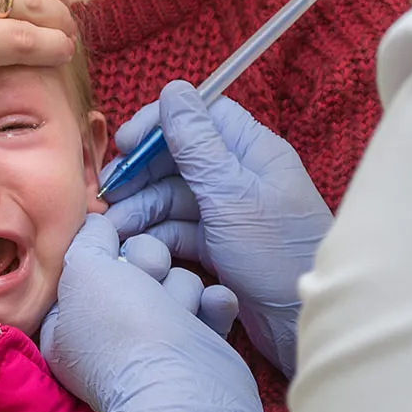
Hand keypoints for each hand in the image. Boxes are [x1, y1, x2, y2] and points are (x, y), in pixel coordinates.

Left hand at [40, 215, 275, 411]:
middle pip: (136, 266)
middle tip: (146, 284)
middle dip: (148, 267)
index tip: (112, 252)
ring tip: (178, 316)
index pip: (87, 266)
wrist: (182, 384)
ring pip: (175, 280)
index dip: (104, 252)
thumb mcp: (84, 267)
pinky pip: (209, 303)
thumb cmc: (123, 325)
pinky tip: (213, 308)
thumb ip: (88, 237)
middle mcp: (110, 334)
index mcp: (69, 324)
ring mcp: (157, 342)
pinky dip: (214, 305)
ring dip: (180, 291)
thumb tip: (98, 222)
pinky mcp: (199, 347)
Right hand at [103, 81, 333, 376]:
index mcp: (252, 151)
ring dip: (140, 208)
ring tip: (113, 227)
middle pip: (178, 158)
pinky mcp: (219, 246)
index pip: (199, 115)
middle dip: (140, 173)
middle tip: (107, 192)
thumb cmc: (278, 253)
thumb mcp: (231, 195)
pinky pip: (178, 229)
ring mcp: (228, 212)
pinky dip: (155, 235)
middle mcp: (239, 176)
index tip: (126, 144)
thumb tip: (173, 90)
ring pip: (172, 197)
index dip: (159, 124)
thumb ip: (197, 144)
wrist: (303, 322)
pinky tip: (134, 246)